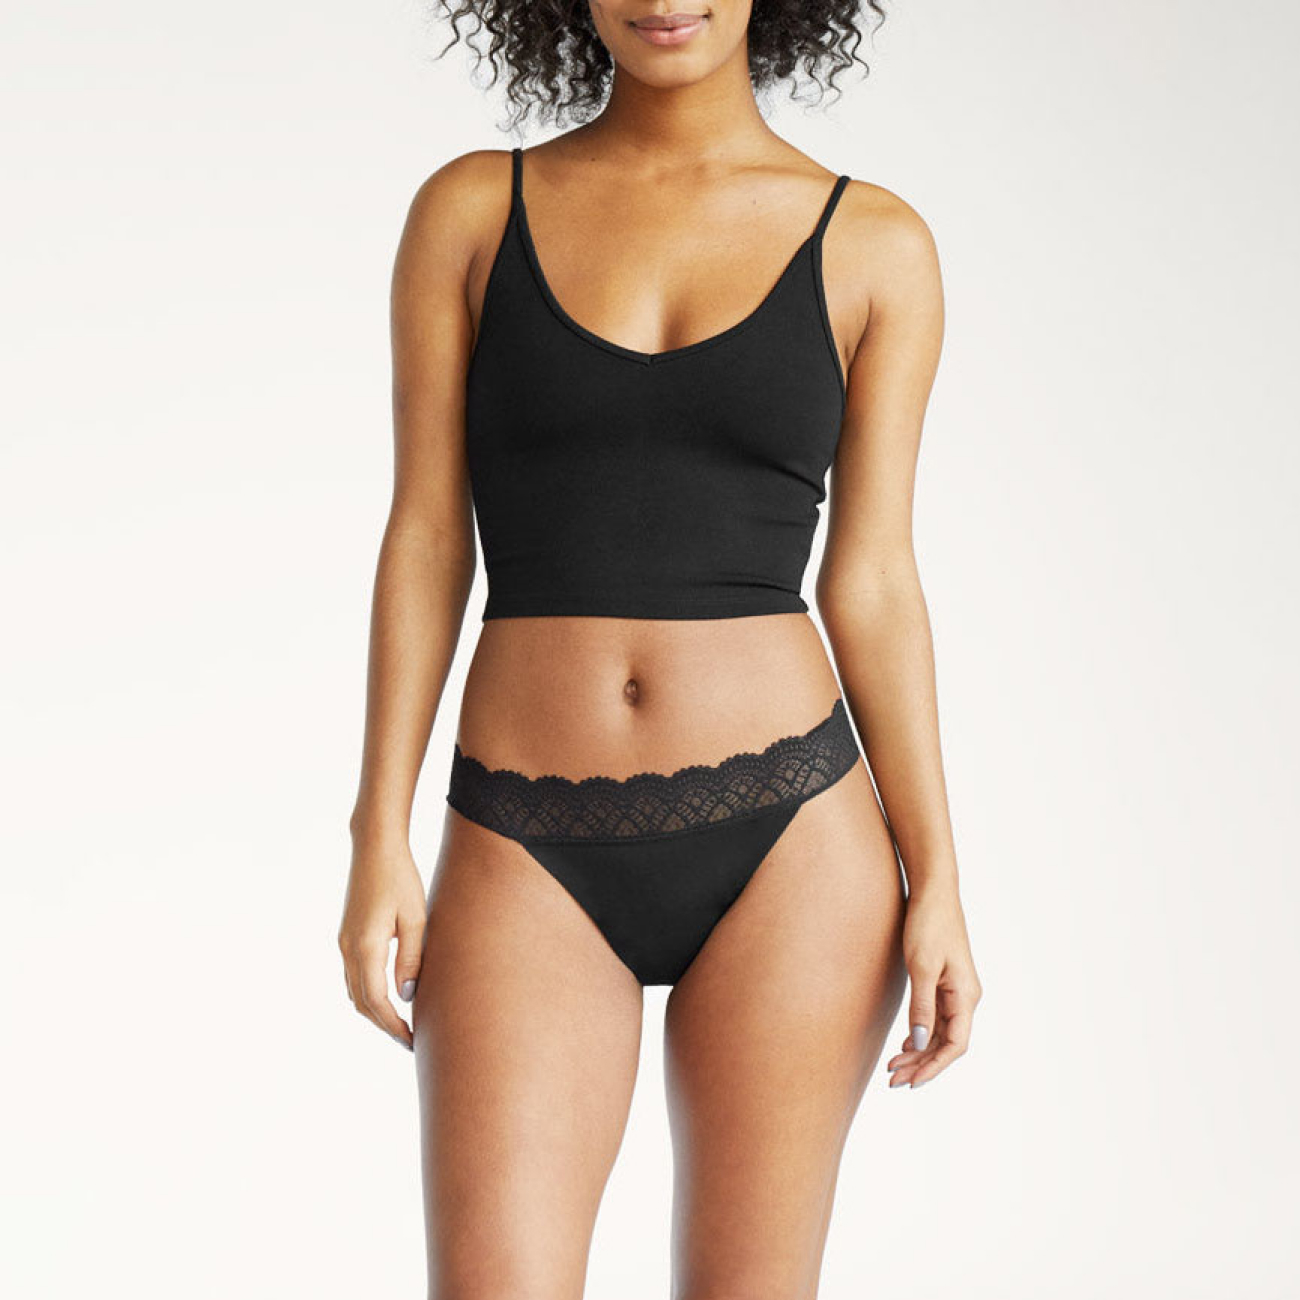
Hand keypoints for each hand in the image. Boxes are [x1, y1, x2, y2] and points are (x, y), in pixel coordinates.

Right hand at [338, 834, 426, 1051]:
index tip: (412, 1041)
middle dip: (384, 1025)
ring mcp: (344, 942)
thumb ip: (410, 959)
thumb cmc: (401, 877)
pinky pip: (354, 975)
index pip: (377, 1002)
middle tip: (409, 1040)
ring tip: (401, 1023)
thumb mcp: (415, 918)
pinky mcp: (347, 934)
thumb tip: (406, 997)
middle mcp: (348, 949)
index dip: (393, 1026)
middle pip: (361, 1002)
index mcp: (365, 947)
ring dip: (374, 1011)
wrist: (375, 846)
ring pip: (354, 990)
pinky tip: (388, 995)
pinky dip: (368, 993)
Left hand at [886, 880, 981, 1088]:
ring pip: (941, 1032)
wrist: (933, 891)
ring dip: (919, 1051)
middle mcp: (966, 997)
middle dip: (922, 1064)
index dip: (934, 1067)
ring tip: (893, 1067)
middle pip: (947, 1043)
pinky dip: (921, 1033)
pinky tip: (905, 1044)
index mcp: (966, 996)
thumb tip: (921, 1043)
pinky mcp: (945, 981)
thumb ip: (921, 1006)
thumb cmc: (928, 924)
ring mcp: (956, 990)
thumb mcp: (921, 966)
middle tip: (893, 1080)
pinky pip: (937, 1017)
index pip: (955, 1045)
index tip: (912, 1082)